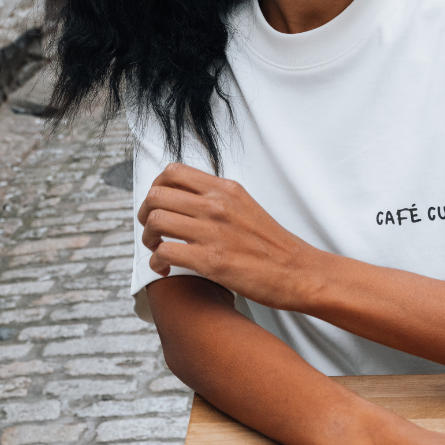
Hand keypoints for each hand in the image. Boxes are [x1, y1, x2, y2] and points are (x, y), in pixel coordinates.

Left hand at [137, 163, 315, 306]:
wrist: (298, 272)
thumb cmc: (272, 245)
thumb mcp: (245, 206)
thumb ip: (217, 198)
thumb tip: (187, 198)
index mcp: (225, 189)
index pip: (171, 172)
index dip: (155, 188)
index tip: (159, 206)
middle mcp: (216, 205)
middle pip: (156, 195)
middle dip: (145, 214)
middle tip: (153, 231)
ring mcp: (213, 231)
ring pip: (156, 221)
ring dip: (148, 239)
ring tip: (159, 250)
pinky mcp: (211, 261)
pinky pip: (164, 252)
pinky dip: (156, 262)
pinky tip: (166, 269)